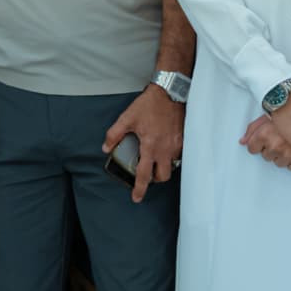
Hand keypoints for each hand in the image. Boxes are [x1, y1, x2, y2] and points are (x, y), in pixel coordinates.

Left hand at [102, 86, 185, 203]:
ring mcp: (177, 146)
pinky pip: (178, 155)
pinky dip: (171, 156)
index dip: (139, 189)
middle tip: (148, 172)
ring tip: (156, 158)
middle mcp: (165, 150)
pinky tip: (164, 146)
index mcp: (150, 147)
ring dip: (163, 167)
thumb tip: (106, 148)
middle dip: (155, 178)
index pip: (144, 175)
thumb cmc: (149, 105)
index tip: (136, 198)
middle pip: (162, 176)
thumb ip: (114, 134)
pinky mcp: (184, 140)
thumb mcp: (127, 118)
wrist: (169, 92)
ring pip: (172, 166)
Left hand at [241, 115, 290, 170]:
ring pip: (279, 162)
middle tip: (279, 137)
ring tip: (289, 142)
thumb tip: (243, 141)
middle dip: (271, 148)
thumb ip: (253, 129)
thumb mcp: (268, 114)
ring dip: (282, 154)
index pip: (253, 148)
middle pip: (266, 155)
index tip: (263, 139)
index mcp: (265, 134)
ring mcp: (289, 153)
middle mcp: (275, 145)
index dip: (258, 143)